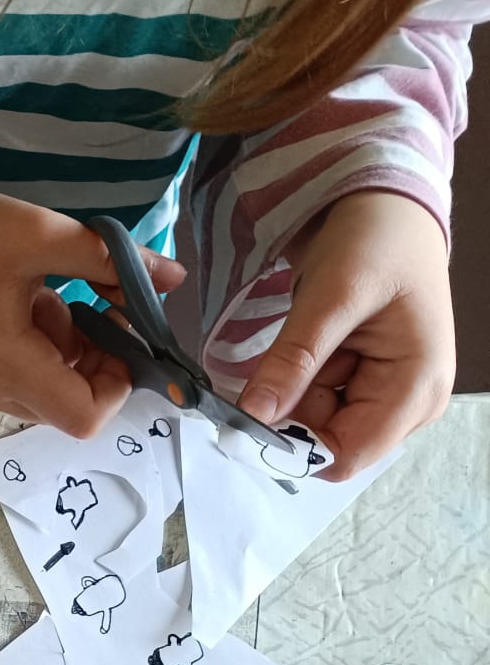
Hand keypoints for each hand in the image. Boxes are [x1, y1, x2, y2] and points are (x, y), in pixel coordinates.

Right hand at [0, 169, 185, 435]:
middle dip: (102, 362)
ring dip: (75, 351)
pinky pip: (26, 375)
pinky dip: (48, 346)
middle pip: (70, 405)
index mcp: (5, 364)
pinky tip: (35, 300)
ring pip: (51, 390)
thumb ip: (110, 260)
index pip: (84, 416)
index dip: (121, 384)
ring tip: (61, 295)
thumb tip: (174, 278)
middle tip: (105, 303)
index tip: (128, 331)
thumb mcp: (39, 233)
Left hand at [236, 191, 453, 481]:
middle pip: (327, 442)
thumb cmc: (376, 240)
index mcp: (417, 388)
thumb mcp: (331, 297)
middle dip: (290, 409)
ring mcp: (389, 395)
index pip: (346, 455)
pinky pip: (316, 401)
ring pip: (314, 422)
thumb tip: (252, 416)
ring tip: (311, 334)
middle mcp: (411, 404)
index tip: (247, 414)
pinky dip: (297, 379)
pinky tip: (313, 340)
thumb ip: (293, 360)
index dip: (291, 446)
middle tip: (286, 351)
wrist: (387, 208)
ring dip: (292, 389)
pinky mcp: (368, 384)